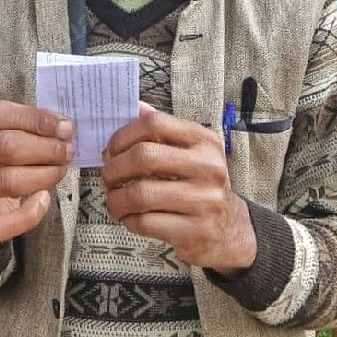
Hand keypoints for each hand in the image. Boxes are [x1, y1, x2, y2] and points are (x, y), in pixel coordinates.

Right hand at [0, 101, 73, 257]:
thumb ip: (26, 128)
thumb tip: (62, 125)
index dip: (35, 119)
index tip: (64, 126)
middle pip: (4, 146)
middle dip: (45, 148)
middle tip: (67, 152)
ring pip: (6, 180)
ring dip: (43, 175)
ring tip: (60, 170)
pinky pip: (3, 222)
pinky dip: (30, 212)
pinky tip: (43, 199)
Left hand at [102, 103, 256, 275]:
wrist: (229, 228)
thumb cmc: (200, 185)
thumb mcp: (191, 152)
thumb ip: (163, 130)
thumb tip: (134, 106)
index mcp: (204, 140)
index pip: (155, 124)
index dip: (123, 135)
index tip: (110, 150)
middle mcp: (208, 167)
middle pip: (144, 156)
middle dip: (114, 169)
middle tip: (106, 178)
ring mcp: (204, 200)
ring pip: (140, 194)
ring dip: (116, 199)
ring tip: (114, 201)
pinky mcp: (196, 230)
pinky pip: (146, 222)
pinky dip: (129, 221)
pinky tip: (130, 218)